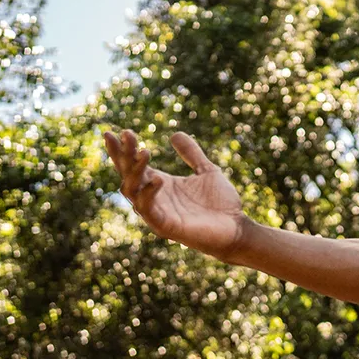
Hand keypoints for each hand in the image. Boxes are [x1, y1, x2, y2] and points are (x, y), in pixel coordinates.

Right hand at [102, 129, 248, 259]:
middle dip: (124, 155)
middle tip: (126, 134)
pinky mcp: (165, 226)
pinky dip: (149, 194)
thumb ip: (192, 154)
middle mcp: (153, 198)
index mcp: (159, 184)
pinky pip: (148, 210)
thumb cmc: (221, 204)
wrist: (237, 228)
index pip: (134, 165)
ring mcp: (157, 213)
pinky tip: (158, 179)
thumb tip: (174, 134)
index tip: (120, 130)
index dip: (125, 150)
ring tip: (145, 152)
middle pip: (128, 175)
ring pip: (132, 191)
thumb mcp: (207, 171)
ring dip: (135, 171)